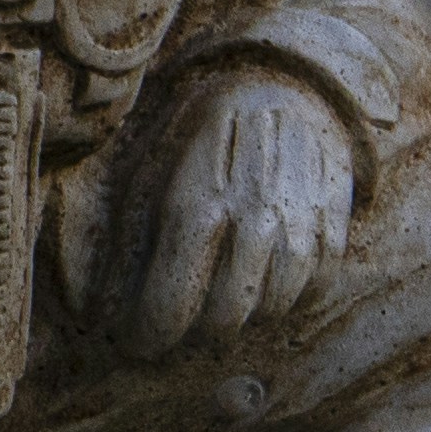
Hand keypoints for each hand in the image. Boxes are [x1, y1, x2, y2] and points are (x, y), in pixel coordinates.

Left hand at [116, 68, 356, 354]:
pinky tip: (267, 274)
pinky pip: (312, 290)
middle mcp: (252, 223)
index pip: (170, 307)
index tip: (141, 342)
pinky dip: (288, 294)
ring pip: (271, 310)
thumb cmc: (204, 140)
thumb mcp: (153, 178)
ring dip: (245, 312)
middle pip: (224, 321)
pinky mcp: (333, 228)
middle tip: (184, 320)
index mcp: (197, 208)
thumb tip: (96, 310)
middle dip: (196, 332)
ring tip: (226, 291)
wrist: (282, 90)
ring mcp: (299, 227)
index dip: (150, 337)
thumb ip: (130, 244)